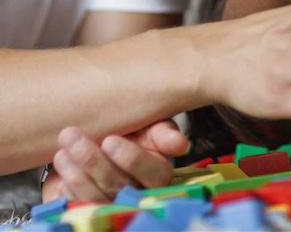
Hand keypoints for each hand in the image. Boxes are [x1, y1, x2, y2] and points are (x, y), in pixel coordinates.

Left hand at [42, 120, 188, 201]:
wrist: (104, 143)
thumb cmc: (134, 132)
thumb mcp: (151, 127)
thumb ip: (163, 133)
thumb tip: (181, 144)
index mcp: (159, 174)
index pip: (153, 172)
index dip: (132, 159)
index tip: (110, 140)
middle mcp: (138, 194)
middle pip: (117, 185)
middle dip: (92, 160)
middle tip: (71, 135)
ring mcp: (112, 207)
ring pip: (94, 198)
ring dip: (75, 174)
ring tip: (62, 151)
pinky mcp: (88, 213)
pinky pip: (76, 208)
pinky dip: (67, 189)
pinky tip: (61, 169)